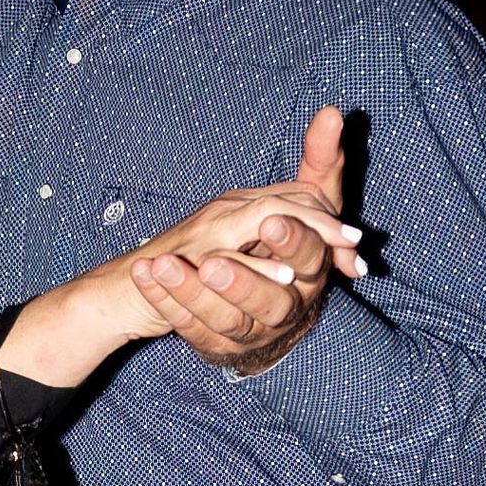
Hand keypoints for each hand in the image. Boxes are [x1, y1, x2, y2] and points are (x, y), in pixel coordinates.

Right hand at [0, 156, 358, 392]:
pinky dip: (259, 264)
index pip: (299, 194)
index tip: (357, 249)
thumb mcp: (238, 259)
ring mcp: (208, 229)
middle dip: (324, 222)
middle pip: (288, 199)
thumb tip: (313, 263)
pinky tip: (287, 281)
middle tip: (354, 246)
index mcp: (245, 206)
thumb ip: (276, 249)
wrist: (128, 290)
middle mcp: (229, 209)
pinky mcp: (187, 256)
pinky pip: (226, 254)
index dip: (330, 217)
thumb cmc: (185, 272)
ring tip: (333, 254)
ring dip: (299, 236)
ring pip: (262, 218)